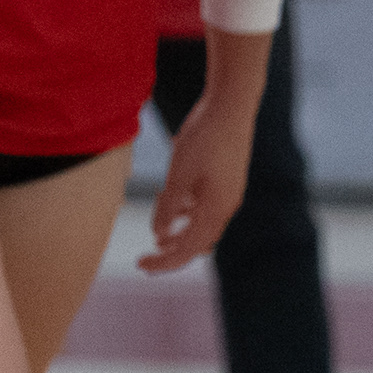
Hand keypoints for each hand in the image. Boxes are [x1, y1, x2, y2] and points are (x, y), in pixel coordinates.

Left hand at [141, 92, 255, 273]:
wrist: (231, 106)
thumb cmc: (204, 138)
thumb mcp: (178, 174)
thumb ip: (168, 207)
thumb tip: (159, 235)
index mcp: (216, 208)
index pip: (189, 249)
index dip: (164, 262)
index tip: (141, 265)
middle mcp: (227, 206)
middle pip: (199, 243)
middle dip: (172, 252)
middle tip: (146, 258)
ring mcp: (229, 193)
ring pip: (203, 226)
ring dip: (180, 233)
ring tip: (158, 234)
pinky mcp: (227, 181)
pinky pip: (206, 209)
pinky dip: (188, 214)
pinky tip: (172, 203)